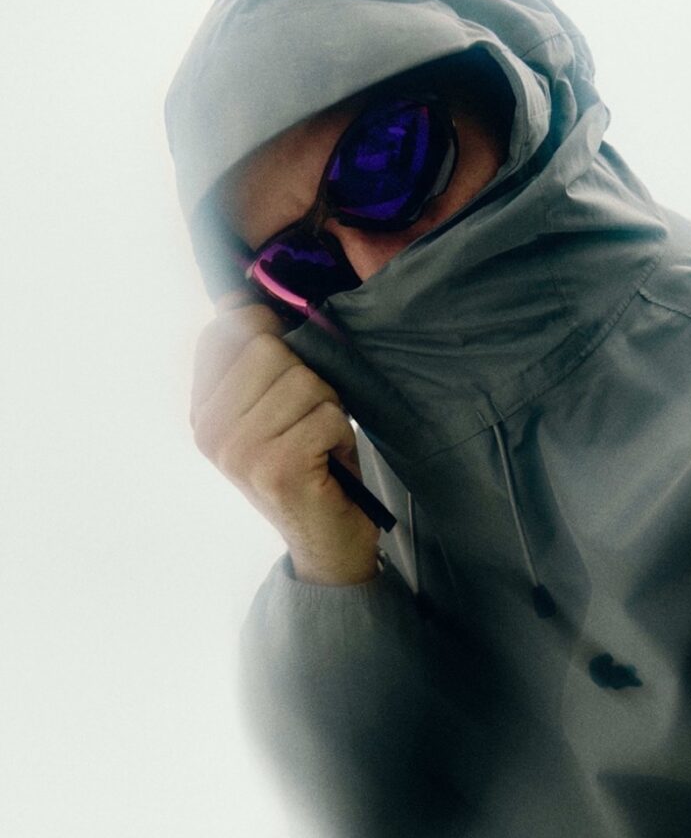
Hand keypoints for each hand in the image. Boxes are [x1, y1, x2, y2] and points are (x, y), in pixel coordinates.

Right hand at [190, 292, 378, 584]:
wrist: (327, 540)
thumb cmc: (311, 462)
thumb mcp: (274, 408)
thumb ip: (256, 361)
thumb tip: (240, 297)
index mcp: (203, 410)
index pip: (223, 331)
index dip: (265, 327)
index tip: (286, 359)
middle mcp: (209, 431)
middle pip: (270, 348)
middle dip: (308, 378)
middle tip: (309, 418)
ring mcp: (238, 451)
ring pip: (305, 380)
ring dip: (328, 408)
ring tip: (319, 441)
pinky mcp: (275, 467)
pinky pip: (327, 415)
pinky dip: (341, 433)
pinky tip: (328, 460)